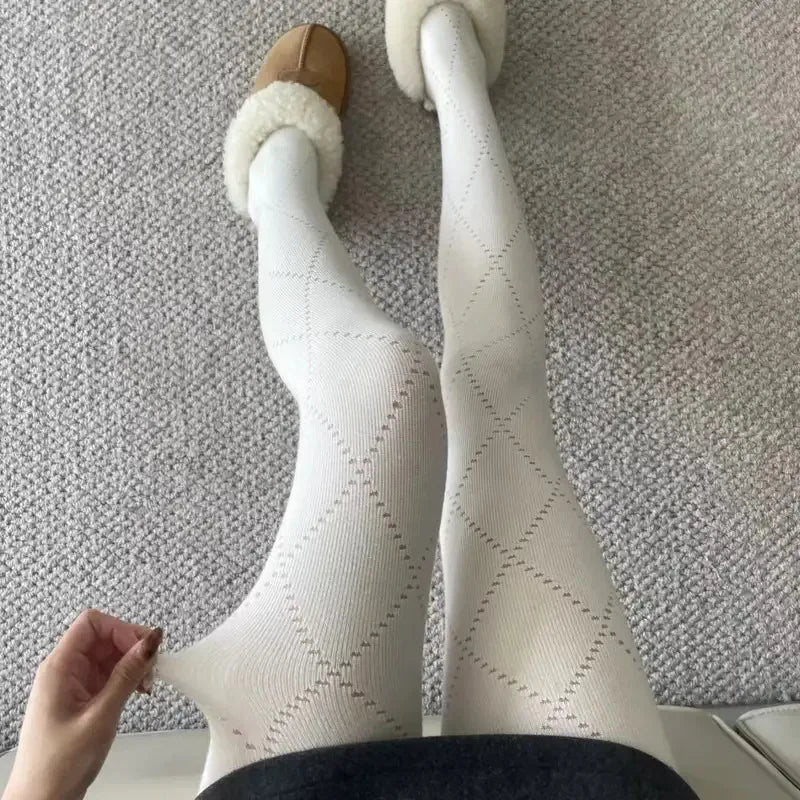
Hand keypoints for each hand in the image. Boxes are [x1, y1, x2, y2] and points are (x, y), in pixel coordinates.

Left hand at [2, 610, 162, 799]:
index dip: (121, 629)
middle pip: (104, 635)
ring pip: (110, 653)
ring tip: (148, 684)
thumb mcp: (101, 716)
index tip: (143, 648)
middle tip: (152, 668)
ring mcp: (73, 683)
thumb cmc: (58, 766)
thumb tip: (150, 641)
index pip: (92, 623)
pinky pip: (110, 672)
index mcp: (59, 668)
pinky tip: (139, 691)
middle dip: (132, 646)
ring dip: (133, 663)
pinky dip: (129, 677)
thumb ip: (127, 675)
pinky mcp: (83, 696)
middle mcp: (64, 670)